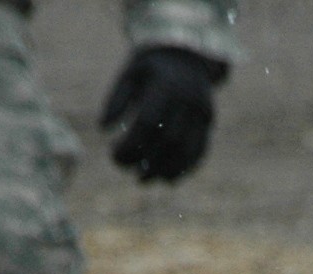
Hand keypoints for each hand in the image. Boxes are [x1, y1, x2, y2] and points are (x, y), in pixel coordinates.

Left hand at [100, 47, 222, 181]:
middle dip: (146, 160)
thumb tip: (103, 128)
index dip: (130, 145)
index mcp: (167, 85)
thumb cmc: (151, 67)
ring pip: (187, 151)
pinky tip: (166, 178)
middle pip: (169, 140)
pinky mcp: (209, 124)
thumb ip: (116, 99)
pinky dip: (184, 169)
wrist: (187, 54)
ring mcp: (203, 113)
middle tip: (126, 169)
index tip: (114, 156)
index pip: (148, 124)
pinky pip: (200, 152)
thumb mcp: (130, 74)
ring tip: (143, 180)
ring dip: (165, 170)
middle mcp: (189, 100)